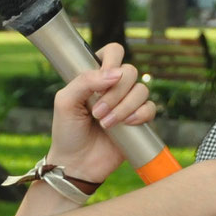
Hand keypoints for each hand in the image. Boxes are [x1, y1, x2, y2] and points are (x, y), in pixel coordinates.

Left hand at [43, 43, 155, 186]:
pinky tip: (125, 125)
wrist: (77, 163)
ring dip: (123, 107)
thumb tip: (115, 73)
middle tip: (97, 112)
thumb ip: (85, 81)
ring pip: (141, 90)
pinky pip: (150, 108)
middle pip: (130, 70)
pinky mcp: (138, 120)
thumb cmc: (67, 131)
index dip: (112, 60)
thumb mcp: (65, 101)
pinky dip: (139, 115)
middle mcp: (114, 86)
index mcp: (95, 75)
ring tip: (106, 124)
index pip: (113, 52)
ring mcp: (127, 102)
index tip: (102, 79)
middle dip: (115, 92)